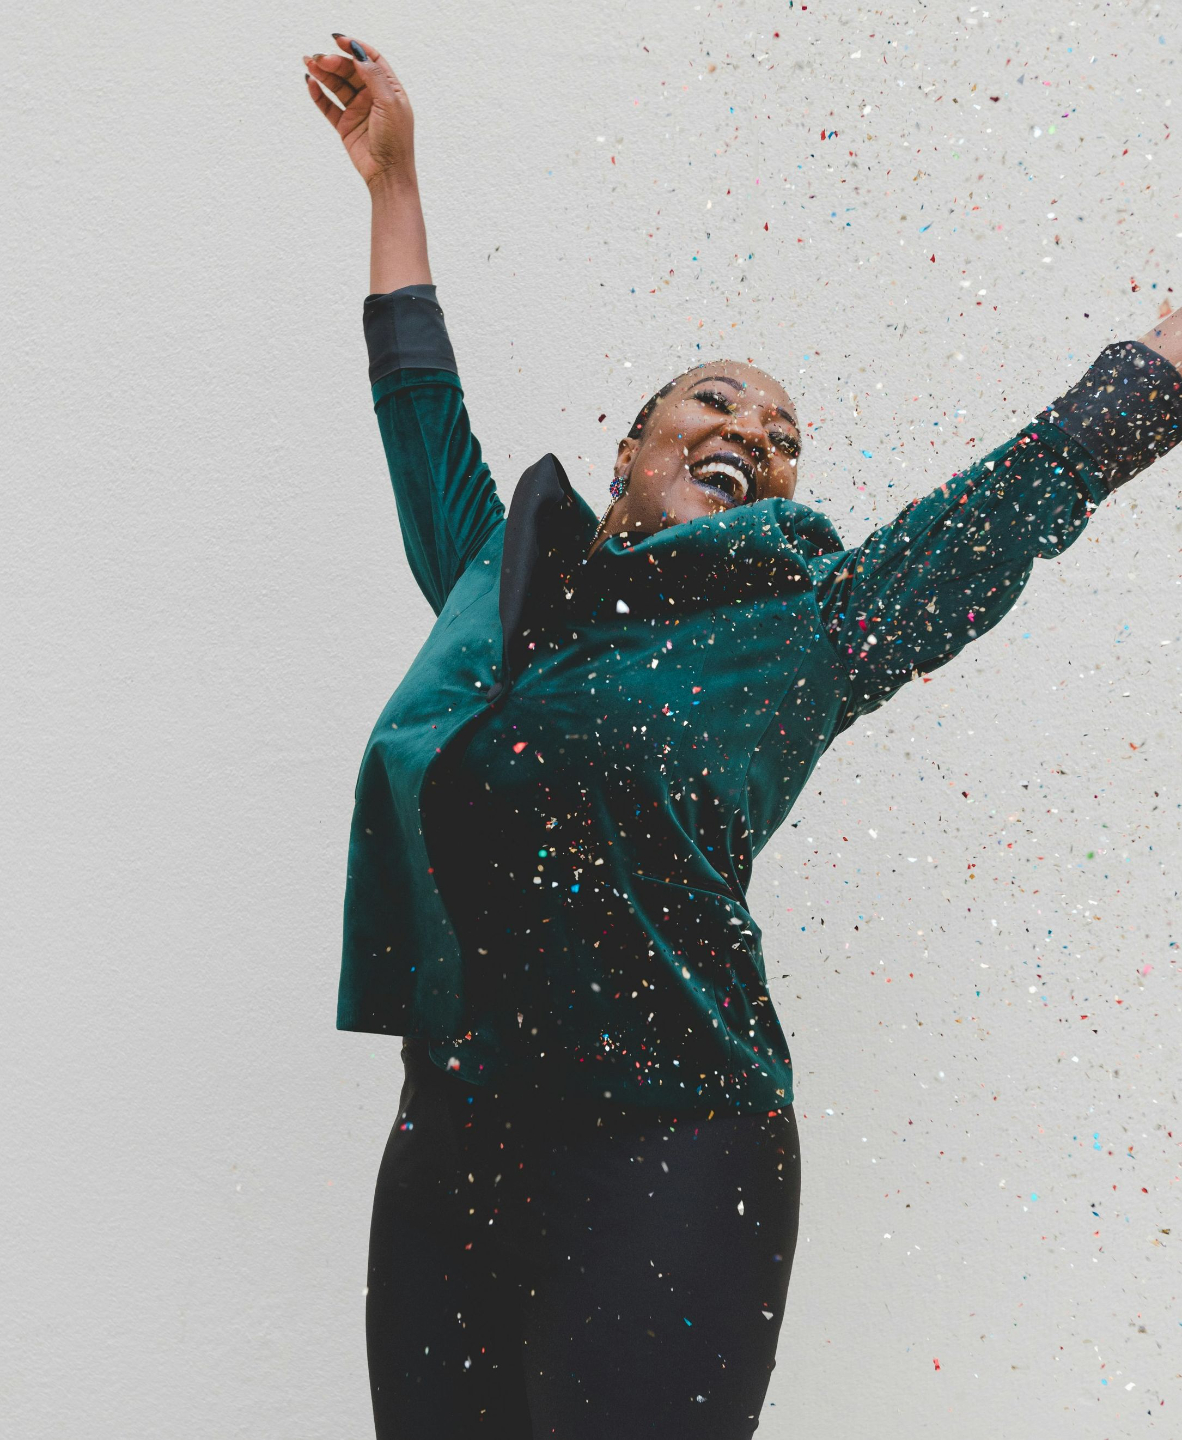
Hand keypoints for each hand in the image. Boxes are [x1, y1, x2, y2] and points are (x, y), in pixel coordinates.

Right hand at [303, 35, 415, 188]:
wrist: (388, 174)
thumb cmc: (396, 140)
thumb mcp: (389, 104)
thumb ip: (374, 77)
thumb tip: (358, 53)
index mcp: (389, 89)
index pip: (371, 60)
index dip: (355, 48)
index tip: (338, 40)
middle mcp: (373, 97)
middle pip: (351, 71)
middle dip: (335, 62)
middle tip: (319, 58)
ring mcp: (358, 110)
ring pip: (337, 86)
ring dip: (323, 74)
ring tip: (309, 64)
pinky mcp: (345, 125)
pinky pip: (329, 106)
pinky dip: (319, 95)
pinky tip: (310, 84)